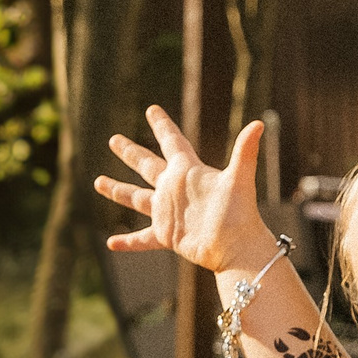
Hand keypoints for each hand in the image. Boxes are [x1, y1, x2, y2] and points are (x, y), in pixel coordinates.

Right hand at [95, 107, 275, 274]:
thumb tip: (260, 124)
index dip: (162, 125)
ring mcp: (169, 212)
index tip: (152, 109)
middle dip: (131, 153)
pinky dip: (128, 241)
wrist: (238, 248)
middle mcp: (175, 188)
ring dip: (118, 191)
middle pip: (148, 165)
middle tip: (114, 139)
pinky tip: (111, 243)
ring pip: (137, 198)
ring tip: (97, 181)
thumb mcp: (239, 179)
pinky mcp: (167, 235)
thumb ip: (245, 151)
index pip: (172, 141)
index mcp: (188, 171)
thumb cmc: (240, 213)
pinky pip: (143, 238)